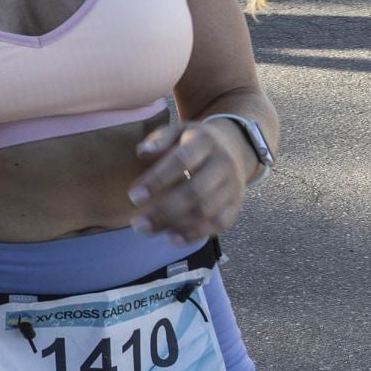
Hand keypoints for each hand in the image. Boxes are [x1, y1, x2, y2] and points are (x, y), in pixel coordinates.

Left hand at [127, 119, 252, 243]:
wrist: (234, 146)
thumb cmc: (193, 141)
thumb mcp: (177, 131)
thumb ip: (159, 140)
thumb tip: (143, 153)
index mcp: (205, 142)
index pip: (181, 161)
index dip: (157, 180)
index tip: (133, 197)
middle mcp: (223, 164)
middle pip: (196, 191)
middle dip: (164, 210)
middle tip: (137, 223)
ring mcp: (233, 185)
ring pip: (207, 210)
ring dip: (176, 225)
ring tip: (148, 230)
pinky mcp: (237, 203)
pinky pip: (220, 223)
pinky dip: (196, 234)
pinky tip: (173, 239)